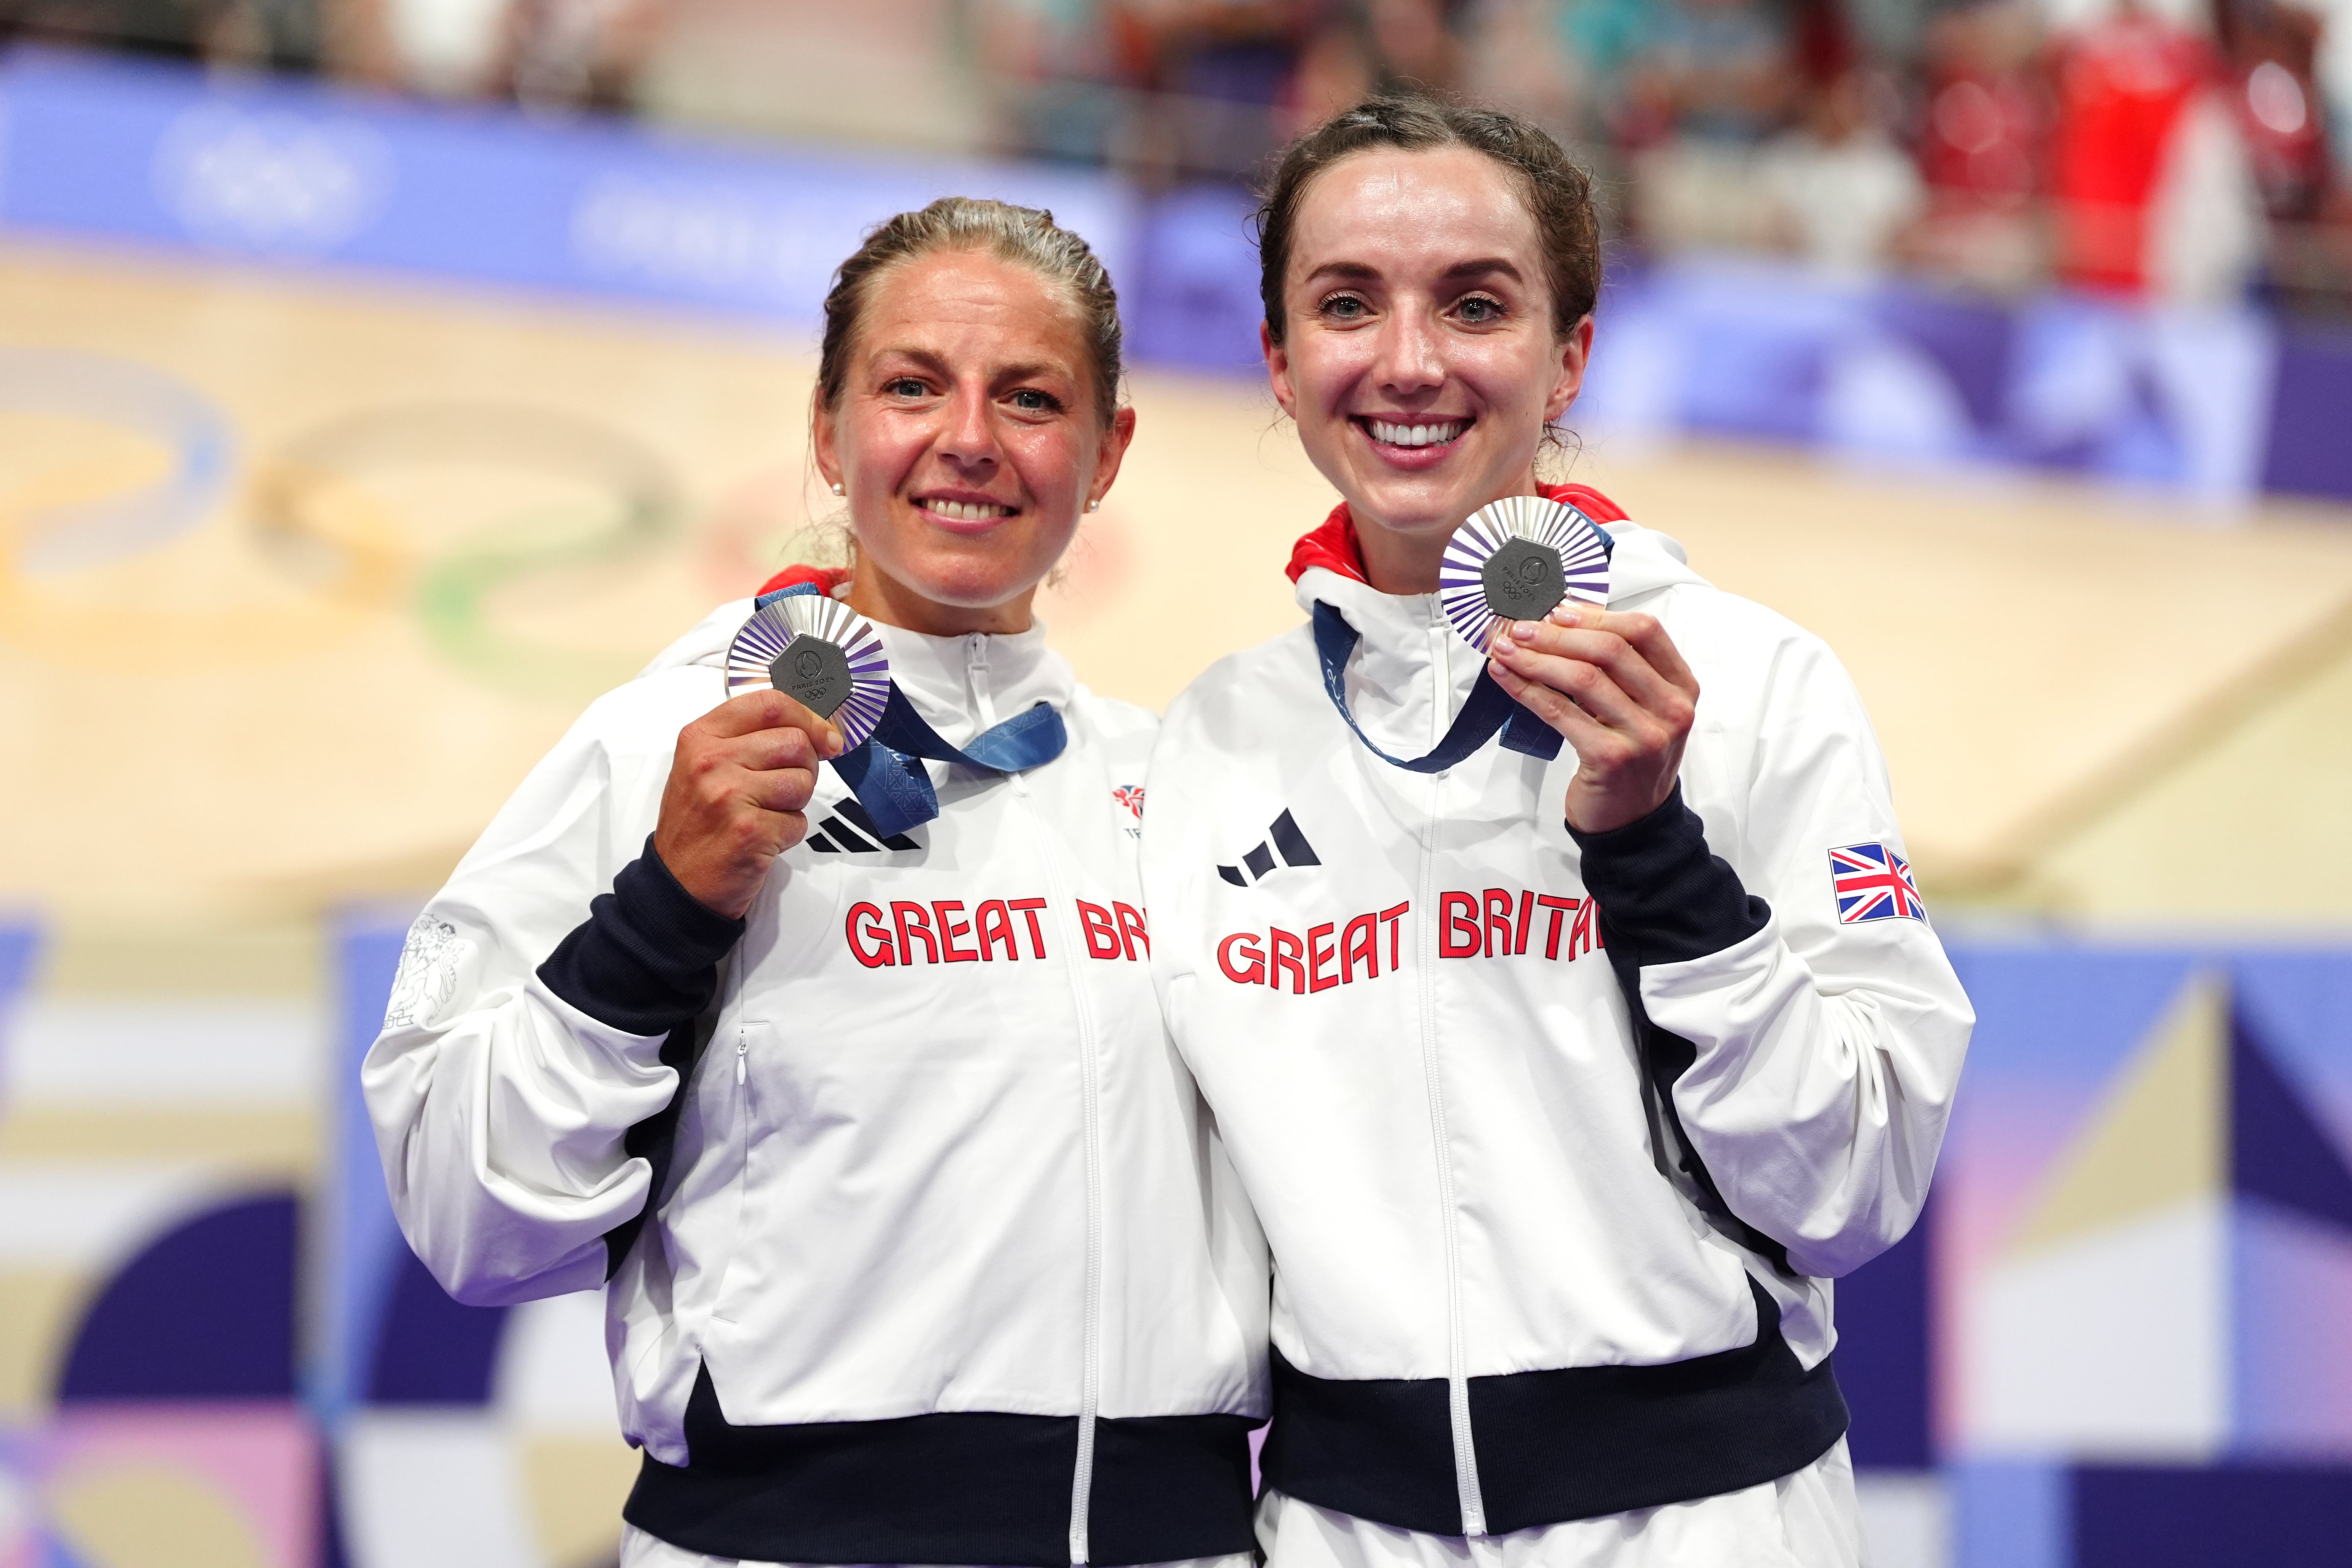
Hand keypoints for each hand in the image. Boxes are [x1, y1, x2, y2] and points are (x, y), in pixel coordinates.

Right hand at [654, 690, 844, 917]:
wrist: (677, 882)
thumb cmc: (699, 822)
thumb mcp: (707, 766)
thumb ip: (751, 739)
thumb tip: (819, 729)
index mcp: (701, 737)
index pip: (770, 704)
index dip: (808, 717)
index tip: (825, 736)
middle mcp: (711, 761)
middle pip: (795, 742)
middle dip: (805, 767)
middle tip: (783, 788)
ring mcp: (729, 796)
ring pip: (803, 782)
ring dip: (795, 803)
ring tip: (764, 814)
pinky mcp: (749, 831)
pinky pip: (799, 822)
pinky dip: (788, 834)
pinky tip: (761, 839)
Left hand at [1487, 603, 1698, 834]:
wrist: (1634, 821)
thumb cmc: (1632, 758)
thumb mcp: (1641, 708)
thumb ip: (1620, 670)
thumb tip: (1562, 624)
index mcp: (1681, 687)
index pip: (1645, 631)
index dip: (1597, 615)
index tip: (1558, 611)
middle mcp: (1670, 709)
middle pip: (1610, 650)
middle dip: (1557, 634)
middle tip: (1520, 628)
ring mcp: (1644, 735)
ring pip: (1582, 678)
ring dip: (1536, 658)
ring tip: (1505, 649)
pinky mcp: (1611, 758)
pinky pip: (1560, 712)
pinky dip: (1527, 689)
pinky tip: (1507, 677)